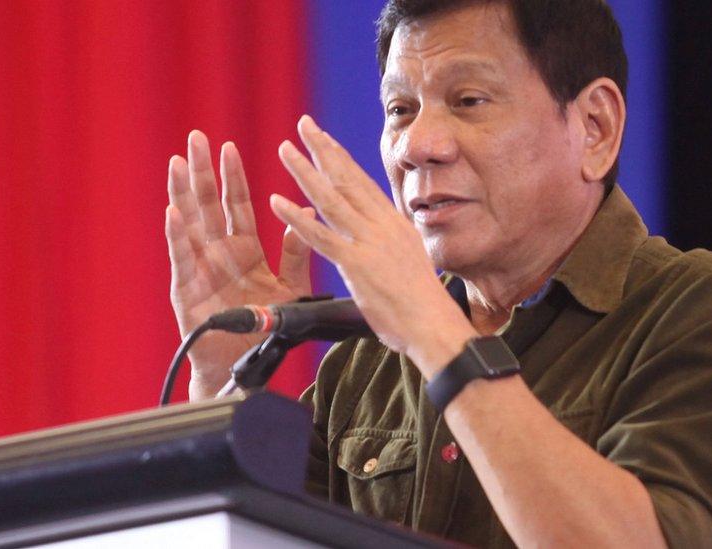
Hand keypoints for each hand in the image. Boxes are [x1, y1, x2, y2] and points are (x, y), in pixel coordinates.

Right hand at [165, 130, 312, 399]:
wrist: (244, 366)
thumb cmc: (266, 326)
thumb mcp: (289, 288)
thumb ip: (297, 255)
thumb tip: (306, 219)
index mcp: (245, 251)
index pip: (239, 206)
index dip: (234, 178)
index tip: (230, 147)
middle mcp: (219, 254)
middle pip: (209, 206)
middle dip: (203, 172)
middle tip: (196, 138)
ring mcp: (200, 269)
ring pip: (190, 224)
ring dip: (183, 194)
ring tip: (177, 163)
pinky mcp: (186, 290)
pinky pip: (182, 259)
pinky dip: (177, 236)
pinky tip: (172, 213)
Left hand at [270, 116, 476, 377]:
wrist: (435, 325)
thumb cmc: (424, 305)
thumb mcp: (410, 262)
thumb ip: (391, 246)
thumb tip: (384, 241)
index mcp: (395, 224)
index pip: (363, 183)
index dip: (341, 158)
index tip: (325, 139)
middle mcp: (383, 225)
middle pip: (347, 179)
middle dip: (323, 149)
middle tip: (304, 124)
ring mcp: (369, 243)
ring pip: (330, 199)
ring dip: (305, 171)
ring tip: (284, 149)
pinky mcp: (357, 264)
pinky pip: (320, 236)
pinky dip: (296, 218)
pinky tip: (277, 202)